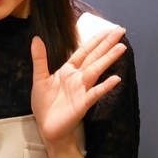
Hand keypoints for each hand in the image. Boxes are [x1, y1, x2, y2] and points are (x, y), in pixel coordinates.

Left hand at [31, 27, 125, 143]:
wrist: (47, 128)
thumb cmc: (45, 104)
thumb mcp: (39, 78)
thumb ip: (40, 59)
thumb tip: (36, 37)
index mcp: (69, 70)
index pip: (84, 51)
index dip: (96, 40)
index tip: (108, 29)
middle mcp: (78, 77)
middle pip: (94, 57)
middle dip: (107, 44)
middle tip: (121, 31)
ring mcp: (82, 90)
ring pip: (96, 71)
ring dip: (108, 59)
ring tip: (121, 48)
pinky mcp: (83, 103)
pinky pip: (95, 93)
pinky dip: (105, 86)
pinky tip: (115, 79)